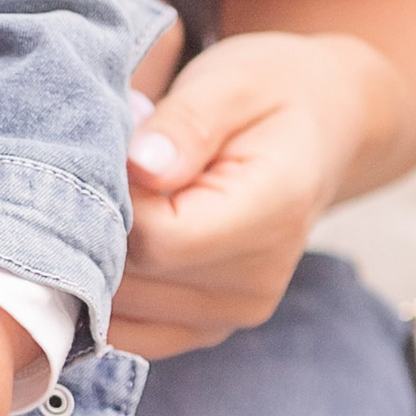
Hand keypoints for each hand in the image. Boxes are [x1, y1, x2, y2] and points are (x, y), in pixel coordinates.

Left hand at [111, 28, 391, 357]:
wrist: (320, 128)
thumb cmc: (269, 93)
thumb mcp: (231, 82)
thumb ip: (185, 124)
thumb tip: (141, 165)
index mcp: (273, 212)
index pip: (157, 237)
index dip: (110, 198)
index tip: (108, 149)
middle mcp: (259, 278)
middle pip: (134, 279)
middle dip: (95, 225)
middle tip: (103, 167)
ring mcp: (235, 311)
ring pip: (123, 309)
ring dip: (95, 256)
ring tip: (119, 195)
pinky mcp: (211, 325)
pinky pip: (132, 332)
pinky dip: (106, 292)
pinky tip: (114, 237)